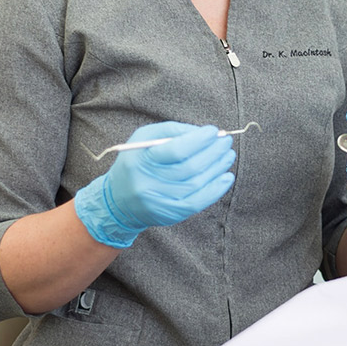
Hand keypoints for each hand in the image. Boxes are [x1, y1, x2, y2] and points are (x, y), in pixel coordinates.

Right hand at [75, 121, 235, 247]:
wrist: (119, 200)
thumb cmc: (136, 162)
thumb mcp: (144, 139)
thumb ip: (172, 131)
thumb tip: (202, 132)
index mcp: (140, 160)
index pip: (175, 150)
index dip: (199, 140)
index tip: (213, 131)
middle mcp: (149, 183)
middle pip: (190, 167)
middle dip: (213, 152)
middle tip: (225, 141)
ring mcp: (160, 201)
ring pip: (197, 184)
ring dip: (217, 168)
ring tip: (227, 155)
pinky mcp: (170, 214)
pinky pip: (198, 202)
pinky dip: (216, 189)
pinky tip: (226, 177)